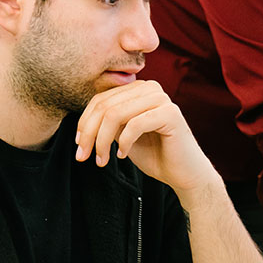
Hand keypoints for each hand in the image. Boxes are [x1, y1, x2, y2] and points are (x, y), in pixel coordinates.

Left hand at [75, 80, 216, 195]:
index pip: (101, 100)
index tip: (79, 145)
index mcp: (137, 90)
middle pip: (105, 106)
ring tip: (101, 160)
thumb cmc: (155, 154)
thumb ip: (107, 123)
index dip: (84, 122)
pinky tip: (122, 155)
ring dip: (102, 140)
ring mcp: (161, 98)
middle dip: (89, 133)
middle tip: (83, 156)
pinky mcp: (170, 113)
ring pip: (116, 114)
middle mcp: (149, 88)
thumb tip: (82, 123)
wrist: (184, 174)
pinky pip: (135, 124)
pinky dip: (123, 142)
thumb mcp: (123, 135)